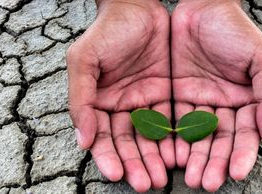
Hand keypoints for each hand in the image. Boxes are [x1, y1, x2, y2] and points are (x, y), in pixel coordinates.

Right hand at [66, 0, 173, 191]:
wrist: (138, 7)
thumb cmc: (107, 31)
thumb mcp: (84, 60)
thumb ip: (81, 99)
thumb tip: (83, 139)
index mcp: (100, 103)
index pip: (104, 136)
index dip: (108, 156)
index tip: (117, 174)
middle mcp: (124, 107)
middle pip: (129, 143)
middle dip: (136, 163)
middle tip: (145, 183)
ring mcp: (146, 102)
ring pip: (152, 136)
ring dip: (156, 157)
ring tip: (163, 176)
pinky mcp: (168, 94)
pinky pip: (172, 120)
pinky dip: (175, 138)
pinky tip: (180, 154)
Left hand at [171, 0, 261, 190]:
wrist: (202, 7)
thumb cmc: (235, 29)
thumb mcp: (261, 58)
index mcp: (245, 100)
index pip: (245, 134)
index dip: (242, 154)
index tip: (237, 174)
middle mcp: (222, 105)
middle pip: (219, 141)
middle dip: (214, 162)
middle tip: (206, 182)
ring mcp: (199, 102)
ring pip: (196, 136)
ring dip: (193, 157)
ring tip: (188, 176)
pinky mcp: (177, 95)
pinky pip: (174, 120)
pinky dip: (173, 139)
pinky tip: (170, 155)